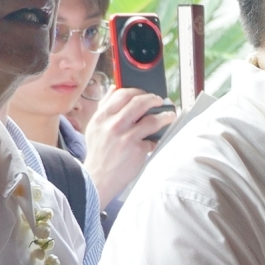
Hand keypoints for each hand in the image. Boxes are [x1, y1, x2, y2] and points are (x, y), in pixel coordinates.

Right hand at [82, 88, 170, 208]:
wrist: (99, 177)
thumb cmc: (99, 152)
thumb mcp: (95, 126)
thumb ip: (104, 107)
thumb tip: (114, 88)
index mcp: (102, 117)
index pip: (122, 94)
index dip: (137, 91)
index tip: (145, 93)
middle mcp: (113, 124)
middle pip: (139, 102)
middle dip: (154, 99)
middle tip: (160, 101)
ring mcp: (126, 137)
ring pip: (152, 119)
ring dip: (165, 116)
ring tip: (170, 115)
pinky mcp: (137, 149)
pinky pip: (154, 139)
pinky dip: (157, 138)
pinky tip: (158, 139)